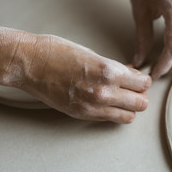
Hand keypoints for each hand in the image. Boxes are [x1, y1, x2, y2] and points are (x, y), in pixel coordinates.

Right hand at [0, 19, 150, 123]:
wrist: (29, 63)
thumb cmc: (57, 51)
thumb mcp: (92, 53)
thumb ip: (114, 68)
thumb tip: (131, 75)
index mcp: (108, 70)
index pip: (143, 83)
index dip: (143, 80)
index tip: (139, 78)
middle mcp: (103, 91)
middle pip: (141, 103)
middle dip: (140, 95)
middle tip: (133, 89)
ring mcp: (92, 106)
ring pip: (129, 116)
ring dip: (129, 108)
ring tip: (122, 98)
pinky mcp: (81, 114)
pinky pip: (110, 120)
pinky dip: (115, 113)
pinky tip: (108, 103)